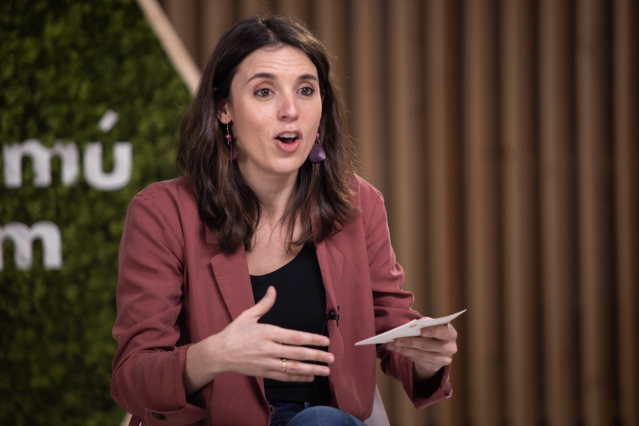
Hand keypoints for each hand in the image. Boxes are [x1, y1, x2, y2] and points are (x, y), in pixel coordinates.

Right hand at [183, 286, 333, 394]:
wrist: (218, 354)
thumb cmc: (233, 332)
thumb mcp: (248, 315)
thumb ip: (264, 304)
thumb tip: (273, 289)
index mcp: (266, 332)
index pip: (294, 337)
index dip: (311, 339)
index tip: (325, 341)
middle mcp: (268, 349)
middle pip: (297, 353)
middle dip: (316, 356)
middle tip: (331, 358)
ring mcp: (265, 363)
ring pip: (292, 368)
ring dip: (311, 370)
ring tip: (326, 371)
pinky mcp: (263, 372)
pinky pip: (283, 377)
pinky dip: (297, 378)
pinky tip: (309, 377)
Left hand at [386, 322, 457, 381]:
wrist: (438, 347)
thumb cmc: (433, 330)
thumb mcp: (432, 325)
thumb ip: (425, 323)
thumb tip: (413, 325)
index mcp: (450, 333)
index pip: (443, 332)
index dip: (433, 331)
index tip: (421, 331)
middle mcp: (450, 348)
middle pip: (428, 345)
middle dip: (411, 342)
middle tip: (396, 339)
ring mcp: (443, 359)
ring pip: (421, 355)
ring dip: (404, 349)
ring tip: (392, 344)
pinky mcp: (435, 366)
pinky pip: (418, 360)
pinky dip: (406, 353)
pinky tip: (397, 349)